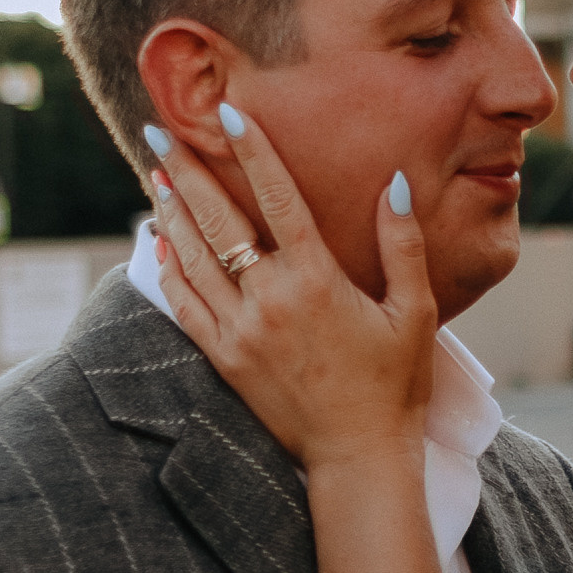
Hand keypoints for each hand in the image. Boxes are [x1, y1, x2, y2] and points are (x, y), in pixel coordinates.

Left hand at [148, 112, 435, 471]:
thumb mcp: (416, 311)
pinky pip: (184, 305)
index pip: (277, 198)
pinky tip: (160, 242)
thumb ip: (404, 245)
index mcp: (318, 281)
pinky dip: (169, 269)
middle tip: (160, 132)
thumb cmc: (396, 384)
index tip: (229, 114)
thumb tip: (394, 184)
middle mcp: (271, 300)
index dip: (252, 151)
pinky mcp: (224, 360)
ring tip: (156, 174)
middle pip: (220, 220)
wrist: (358, 458)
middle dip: (189, 171)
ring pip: (193, 258)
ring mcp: (241, 331)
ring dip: (172, 212)